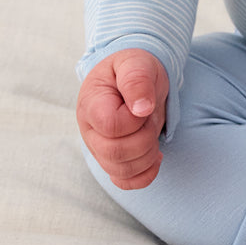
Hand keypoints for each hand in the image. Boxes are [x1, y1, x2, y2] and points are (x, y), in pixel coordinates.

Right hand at [76, 48, 169, 189]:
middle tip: (150, 119)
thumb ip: (137, 80)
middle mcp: (90, 130)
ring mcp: (99, 148)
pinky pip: (125, 182)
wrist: (134, 77)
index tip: (143, 105)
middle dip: (144, 138)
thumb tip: (141, 109)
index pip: (111, 126)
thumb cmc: (134, 67)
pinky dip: (146, 174)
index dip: (134, 120)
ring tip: (152, 132)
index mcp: (91, 103)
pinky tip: (155, 155)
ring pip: (121, 171)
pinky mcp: (112, 161)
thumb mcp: (137, 62)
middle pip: (114, 153)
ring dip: (147, 155)